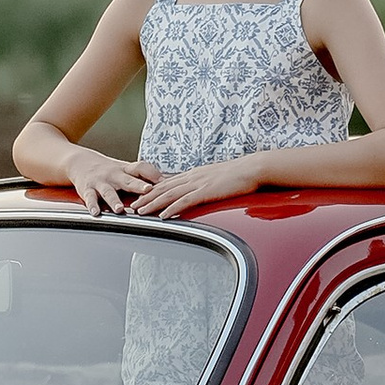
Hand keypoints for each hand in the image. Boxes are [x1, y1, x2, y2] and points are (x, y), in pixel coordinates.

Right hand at [61, 145, 159, 213]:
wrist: (81, 162)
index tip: (165, 181)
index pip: (142, 168)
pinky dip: (92, 206)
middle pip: (128, 180)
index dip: (153, 174)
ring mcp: (100, 183)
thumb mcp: (127, 170)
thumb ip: (145, 177)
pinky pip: (90, 199)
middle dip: (138, 186)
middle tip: (148, 190)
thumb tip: (170, 183)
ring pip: (109, 192)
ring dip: (114, 200)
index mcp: (126, 170)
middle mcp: (114, 175)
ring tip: (120, 209)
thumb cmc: (110, 170)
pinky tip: (96, 213)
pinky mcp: (88, 190)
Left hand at [128, 158, 262, 217]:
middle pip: (163, 188)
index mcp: (194, 175)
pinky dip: (172, 209)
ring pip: (169, 194)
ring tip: (140, 212)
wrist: (253, 168)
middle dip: (145, 197)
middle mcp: (192, 178)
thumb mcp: (217, 179)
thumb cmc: (239, 175)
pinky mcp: (207, 191)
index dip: (152, 190)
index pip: (168, 183)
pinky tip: (163, 216)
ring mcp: (198, 184)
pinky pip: (185, 201)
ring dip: (152, 204)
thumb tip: (199, 193)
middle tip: (131, 206)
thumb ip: (205, 185)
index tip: (140, 197)